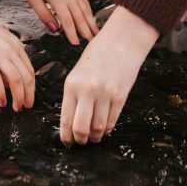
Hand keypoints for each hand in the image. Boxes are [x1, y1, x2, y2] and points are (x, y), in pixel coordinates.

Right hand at [0, 0, 34, 109]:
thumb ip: (5, 56)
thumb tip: (9, 79)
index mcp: (14, 44)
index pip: (30, 69)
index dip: (32, 86)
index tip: (29, 97)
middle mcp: (10, 49)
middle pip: (26, 76)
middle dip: (28, 95)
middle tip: (25, 106)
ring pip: (16, 80)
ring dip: (18, 97)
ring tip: (15, 107)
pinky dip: (1, 94)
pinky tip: (1, 102)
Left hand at [20, 0, 97, 43]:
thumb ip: (43, 14)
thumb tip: (55, 29)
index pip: (68, 21)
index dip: (73, 33)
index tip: (75, 44)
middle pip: (80, 17)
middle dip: (86, 31)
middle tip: (92, 43)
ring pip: (85, 9)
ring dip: (91, 22)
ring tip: (96, 34)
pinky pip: (85, 1)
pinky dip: (89, 11)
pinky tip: (91, 18)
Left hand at [60, 7, 157, 143]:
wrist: (119, 43)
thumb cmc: (96, 58)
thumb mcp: (77, 74)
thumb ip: (74, 97)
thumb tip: (71, 124)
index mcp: (71, 85)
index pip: (66, 119)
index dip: (66, 136)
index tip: (67, 142)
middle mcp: (87, 90)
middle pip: (81, 128)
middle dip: (80, 140)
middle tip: (81, 142)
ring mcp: (105, 94)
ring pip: (98, 128)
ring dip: (95, 137)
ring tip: (94, 136)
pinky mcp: (120, 97)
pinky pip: (111, 121)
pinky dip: (107, 129)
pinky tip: (104, 128)